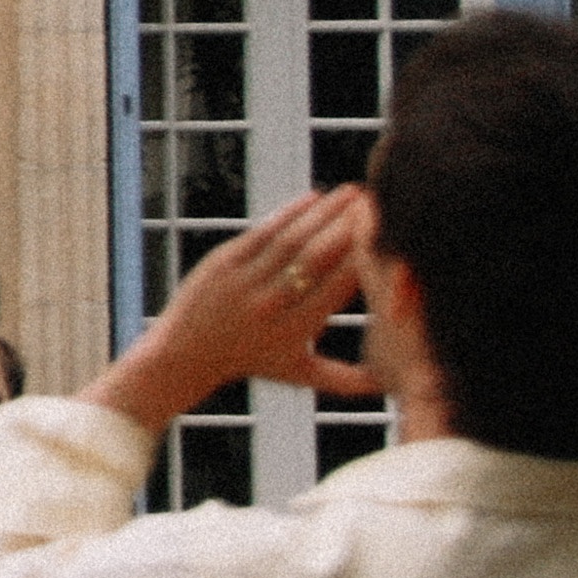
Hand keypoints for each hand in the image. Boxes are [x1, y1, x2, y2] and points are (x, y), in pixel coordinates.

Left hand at [104, 187, 379, 427]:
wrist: (187, 352)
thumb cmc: (253, 362)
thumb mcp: (300, 374)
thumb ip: (346, 379)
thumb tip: (390, 384)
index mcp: (294, 330)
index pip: (335, 289)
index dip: (362, 261)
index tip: (388, 238)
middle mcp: (270, 303)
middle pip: (316, 259)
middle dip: (348, 228)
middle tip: (375, 204)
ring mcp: (244, 279)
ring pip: (291, 240)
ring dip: (323, 213)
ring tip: (351, 193)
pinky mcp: (223, 260)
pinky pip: (262, 233)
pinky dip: (288, 213)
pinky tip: (313, 198)